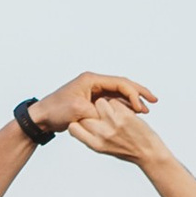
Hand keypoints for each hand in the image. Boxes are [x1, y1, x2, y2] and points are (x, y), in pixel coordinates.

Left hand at [31, 69, 154, 135]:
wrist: (42, 117)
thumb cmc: (56, 110)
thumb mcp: (78, 111)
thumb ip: (98, 112)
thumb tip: (113, 115)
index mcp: (91, 80)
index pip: (119, 82)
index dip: (134, 93)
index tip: (142, 106)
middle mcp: (94, 82)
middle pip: (122, 84)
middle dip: (138, 93)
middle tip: (154, 101)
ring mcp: (93, 91)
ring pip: (119, 93)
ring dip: (132, 100)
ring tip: (147, 110)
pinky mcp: (92, 100)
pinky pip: (113, 101)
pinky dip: (123, 106)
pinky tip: (133, 114)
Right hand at [67, 93, 168, 165]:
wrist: (149, 153)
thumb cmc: (127, 151)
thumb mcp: (104, 149)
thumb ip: (92, 137)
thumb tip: (80, 123)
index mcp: (95, 144)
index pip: (74, 128)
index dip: (76, 122)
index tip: (83, 122)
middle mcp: (102, 134)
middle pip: (86, 114)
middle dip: (91, 112)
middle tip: (100, 115)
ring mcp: (114, 123)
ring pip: (100, 102)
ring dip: (105, 104)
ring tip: (113, 113)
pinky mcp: (125, 116)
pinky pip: (115, 102)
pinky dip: (118, 105)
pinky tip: (123, 112)